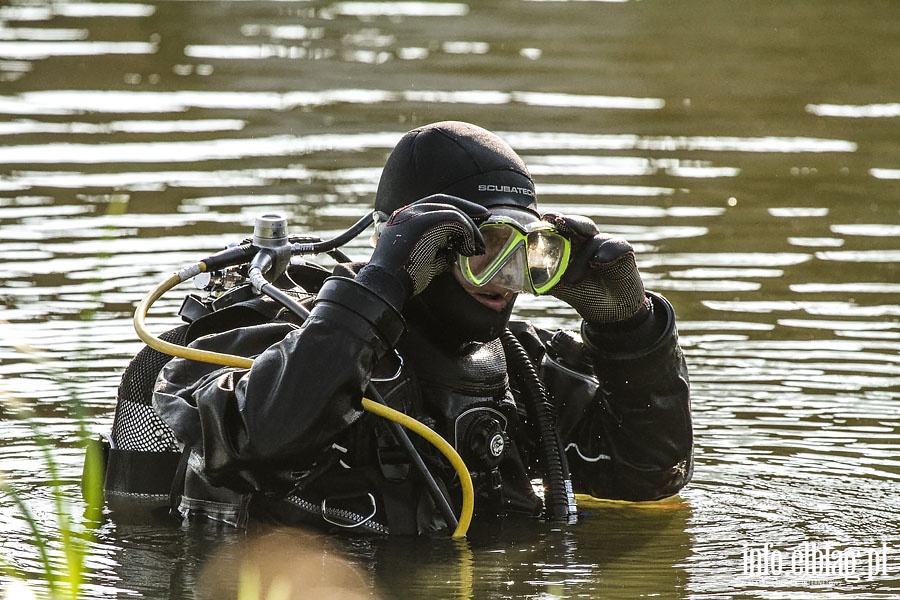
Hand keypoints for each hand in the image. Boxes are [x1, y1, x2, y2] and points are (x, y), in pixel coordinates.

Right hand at [369, 194, 489, 296]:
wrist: (387, 284)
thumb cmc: (404, 277)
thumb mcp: (424, 259)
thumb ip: (438, 250)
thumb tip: (456, 252)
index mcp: (405, 219)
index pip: (434, 205)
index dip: (457, 209)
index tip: (475, 217)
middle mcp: (408, 212)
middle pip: (444, 202)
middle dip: (468, 209)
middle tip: (486, 217)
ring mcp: (414, 214)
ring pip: (452, 211)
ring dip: (470, 229)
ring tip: (477, 248)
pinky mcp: (423, 220)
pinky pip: (454, 219)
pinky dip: (467, 233)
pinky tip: (469, 249)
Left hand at [541, 213, 647, 324]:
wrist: (611, 311)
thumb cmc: (583, 293)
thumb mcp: (559, 288)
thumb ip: (543, 280)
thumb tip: (521, 276)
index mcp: (569, 245)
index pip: (561, 228)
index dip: (553, 222)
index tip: (545, 218)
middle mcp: (587, 241)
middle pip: (579, 225)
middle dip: (569, 222)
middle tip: (559, 221)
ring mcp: (605, 245)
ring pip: (596, 239)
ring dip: (586, 255)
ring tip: (574, 279)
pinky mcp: (623, 252)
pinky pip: (619, 246)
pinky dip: (609, 252)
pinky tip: (599, 260)